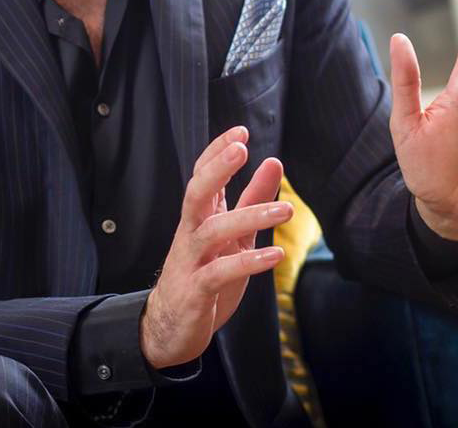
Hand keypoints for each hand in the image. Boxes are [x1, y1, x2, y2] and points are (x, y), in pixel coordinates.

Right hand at [139, 126, 290, 369]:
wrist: (171, 327)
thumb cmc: (205, 272)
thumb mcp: (235, 233)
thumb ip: (253, 198)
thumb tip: (274, 161)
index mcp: (199, 215)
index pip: (202, 174)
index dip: (218, 151)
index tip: (241, 131)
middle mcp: (191, 232)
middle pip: (197, 192)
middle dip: (217, 169)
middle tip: (242, 149)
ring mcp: (191, 260)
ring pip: (213, 231)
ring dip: (249, 217)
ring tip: (286, 210)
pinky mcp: (196, 290)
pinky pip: (220, 272)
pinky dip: (248, 262)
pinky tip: (276, 254)